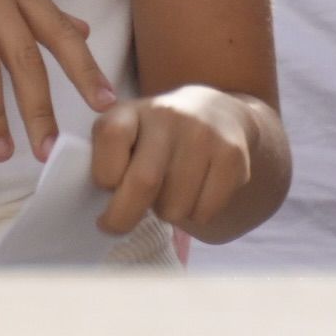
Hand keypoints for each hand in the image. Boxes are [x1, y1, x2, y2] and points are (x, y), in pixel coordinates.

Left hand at [88, 86, 260, 237]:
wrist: (216, 114)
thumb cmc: (156, 137)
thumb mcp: (126, 132)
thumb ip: (109, 159)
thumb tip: (104, 211)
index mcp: (133, 109)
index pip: (110, 136)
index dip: (103, 173)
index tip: (106, 187)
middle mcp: (170, 115)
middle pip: (144, 181)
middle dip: (124, 216)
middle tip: (117, 226)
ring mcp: (204, 134)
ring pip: (175, 206)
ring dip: (165, 213)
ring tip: (168, 193)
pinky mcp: (232, 156)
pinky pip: (205, 211)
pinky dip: (195, 216)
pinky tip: (194, 194)